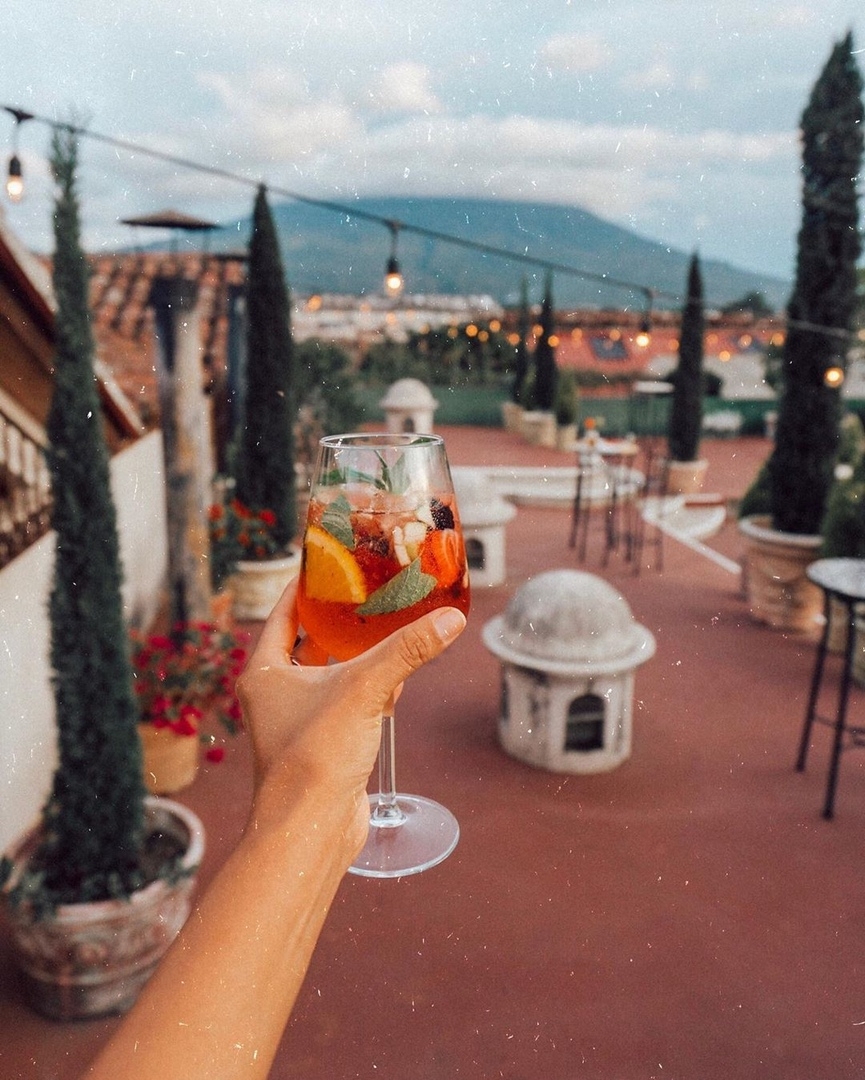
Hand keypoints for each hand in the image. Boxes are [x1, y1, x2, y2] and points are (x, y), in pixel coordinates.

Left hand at [236, 578, 465, 855]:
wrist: (311, 830)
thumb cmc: (314, 758)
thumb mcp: (365, 689)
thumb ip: (406, 651)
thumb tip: (451, 619)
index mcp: (264, 671)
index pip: (283, 612)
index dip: (308, 585)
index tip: (333, 564)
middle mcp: (275, 693)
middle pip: (308, 641)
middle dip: (339, 620)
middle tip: (369, 593)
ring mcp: (297, 721)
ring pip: (330, 674)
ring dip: (357, 657)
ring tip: (387, 629)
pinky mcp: (321, 744)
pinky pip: (346, 704)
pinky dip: (368, 691)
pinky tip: (394, 683)